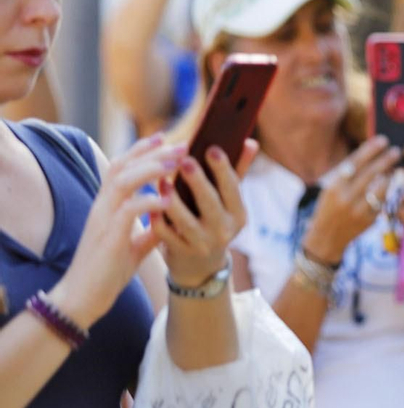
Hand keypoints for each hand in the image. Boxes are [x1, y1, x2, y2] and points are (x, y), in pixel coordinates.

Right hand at [52, 137, 184, 324]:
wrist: (84, 297)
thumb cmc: (107, 271)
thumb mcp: (135, 245)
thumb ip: (150, 228)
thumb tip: (169, 217)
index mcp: (107, 205)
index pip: (121, 167)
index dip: (142, 150)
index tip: (166, 138)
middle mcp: (102, 206)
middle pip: (123, 166)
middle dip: (153, 152)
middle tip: (181, 144)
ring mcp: (103, 219)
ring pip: (123, 181)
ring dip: (151, 169)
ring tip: (176, 163)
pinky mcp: (108, 236)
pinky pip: (128, 210)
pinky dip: (149, 201)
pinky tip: (169, 199)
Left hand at [155, 140, 257, 286]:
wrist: (200, 265)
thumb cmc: (214, 221)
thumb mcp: (229, 202)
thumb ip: (238, 172)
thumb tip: (250, 142)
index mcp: (238, 214)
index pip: (233, 188)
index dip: (223, 169)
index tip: (211, 148)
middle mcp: (223, 230)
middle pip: (211, 204)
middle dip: (199, 183)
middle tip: (186, 161)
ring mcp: (202, 244)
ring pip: (187, 222)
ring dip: (174, 201)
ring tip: (162, 181)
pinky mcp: (181, 252)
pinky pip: (166, 236)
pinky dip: (158, 221)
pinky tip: (150, 205)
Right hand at [301, 137, 400, 263]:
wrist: (325, 239)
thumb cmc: (329, 207)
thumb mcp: (331, 189)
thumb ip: (347, 174)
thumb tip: (370, 152)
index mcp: (334, 186)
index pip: (355, 162)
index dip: (370, 150)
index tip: (383, 140)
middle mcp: (345, 198)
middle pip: (370, 174)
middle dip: (386, 160)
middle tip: (396, 151)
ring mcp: (357, 210)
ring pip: (381, 189)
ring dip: (391, 176)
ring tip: (397, 168)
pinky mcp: (367, 221)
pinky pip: (383, 203)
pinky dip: (388, 192)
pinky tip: (393, 184)